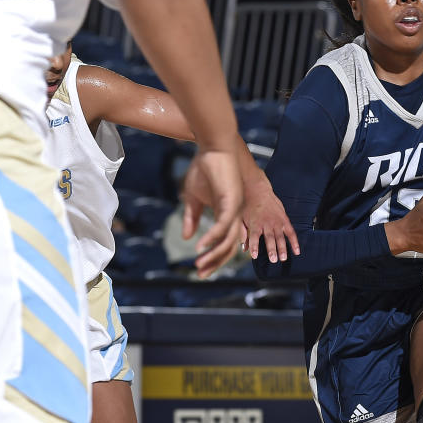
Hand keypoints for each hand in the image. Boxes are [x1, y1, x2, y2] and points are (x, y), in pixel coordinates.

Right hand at [181, 150, 245, 277]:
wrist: (211, 148)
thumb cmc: (204, 169)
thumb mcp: (193, 197)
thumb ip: (191, 217)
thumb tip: (186, 237)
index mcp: (227, 215)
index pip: (224, 243)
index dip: (213, 258)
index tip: (200, 270)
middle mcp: (235, 215)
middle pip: (229, 247)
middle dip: (215, 263)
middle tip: (200, 274)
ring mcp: (236, 209)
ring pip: (228, 241)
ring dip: (213, 255)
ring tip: (199, 264)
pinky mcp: (232, 202)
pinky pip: (224, 226)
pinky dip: (212, 239)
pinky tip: (200, 247)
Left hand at [242, 179, 299, 262]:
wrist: (257, 190)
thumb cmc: (248, 206)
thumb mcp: (241, 219)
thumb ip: (243, 233)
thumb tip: (244, 248)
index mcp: (255, 223)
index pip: (254, 237)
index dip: (254, 246)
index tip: (254, 256)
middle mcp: (266, 223)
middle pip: (269, 238)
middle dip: (272, 249)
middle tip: (273, 260)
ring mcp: (277, 221)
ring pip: (280, 237)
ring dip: (282, 248)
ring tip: (283, 258)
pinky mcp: (284, 220)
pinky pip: (291, 232)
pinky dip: (294, 242)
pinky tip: (297, 251)